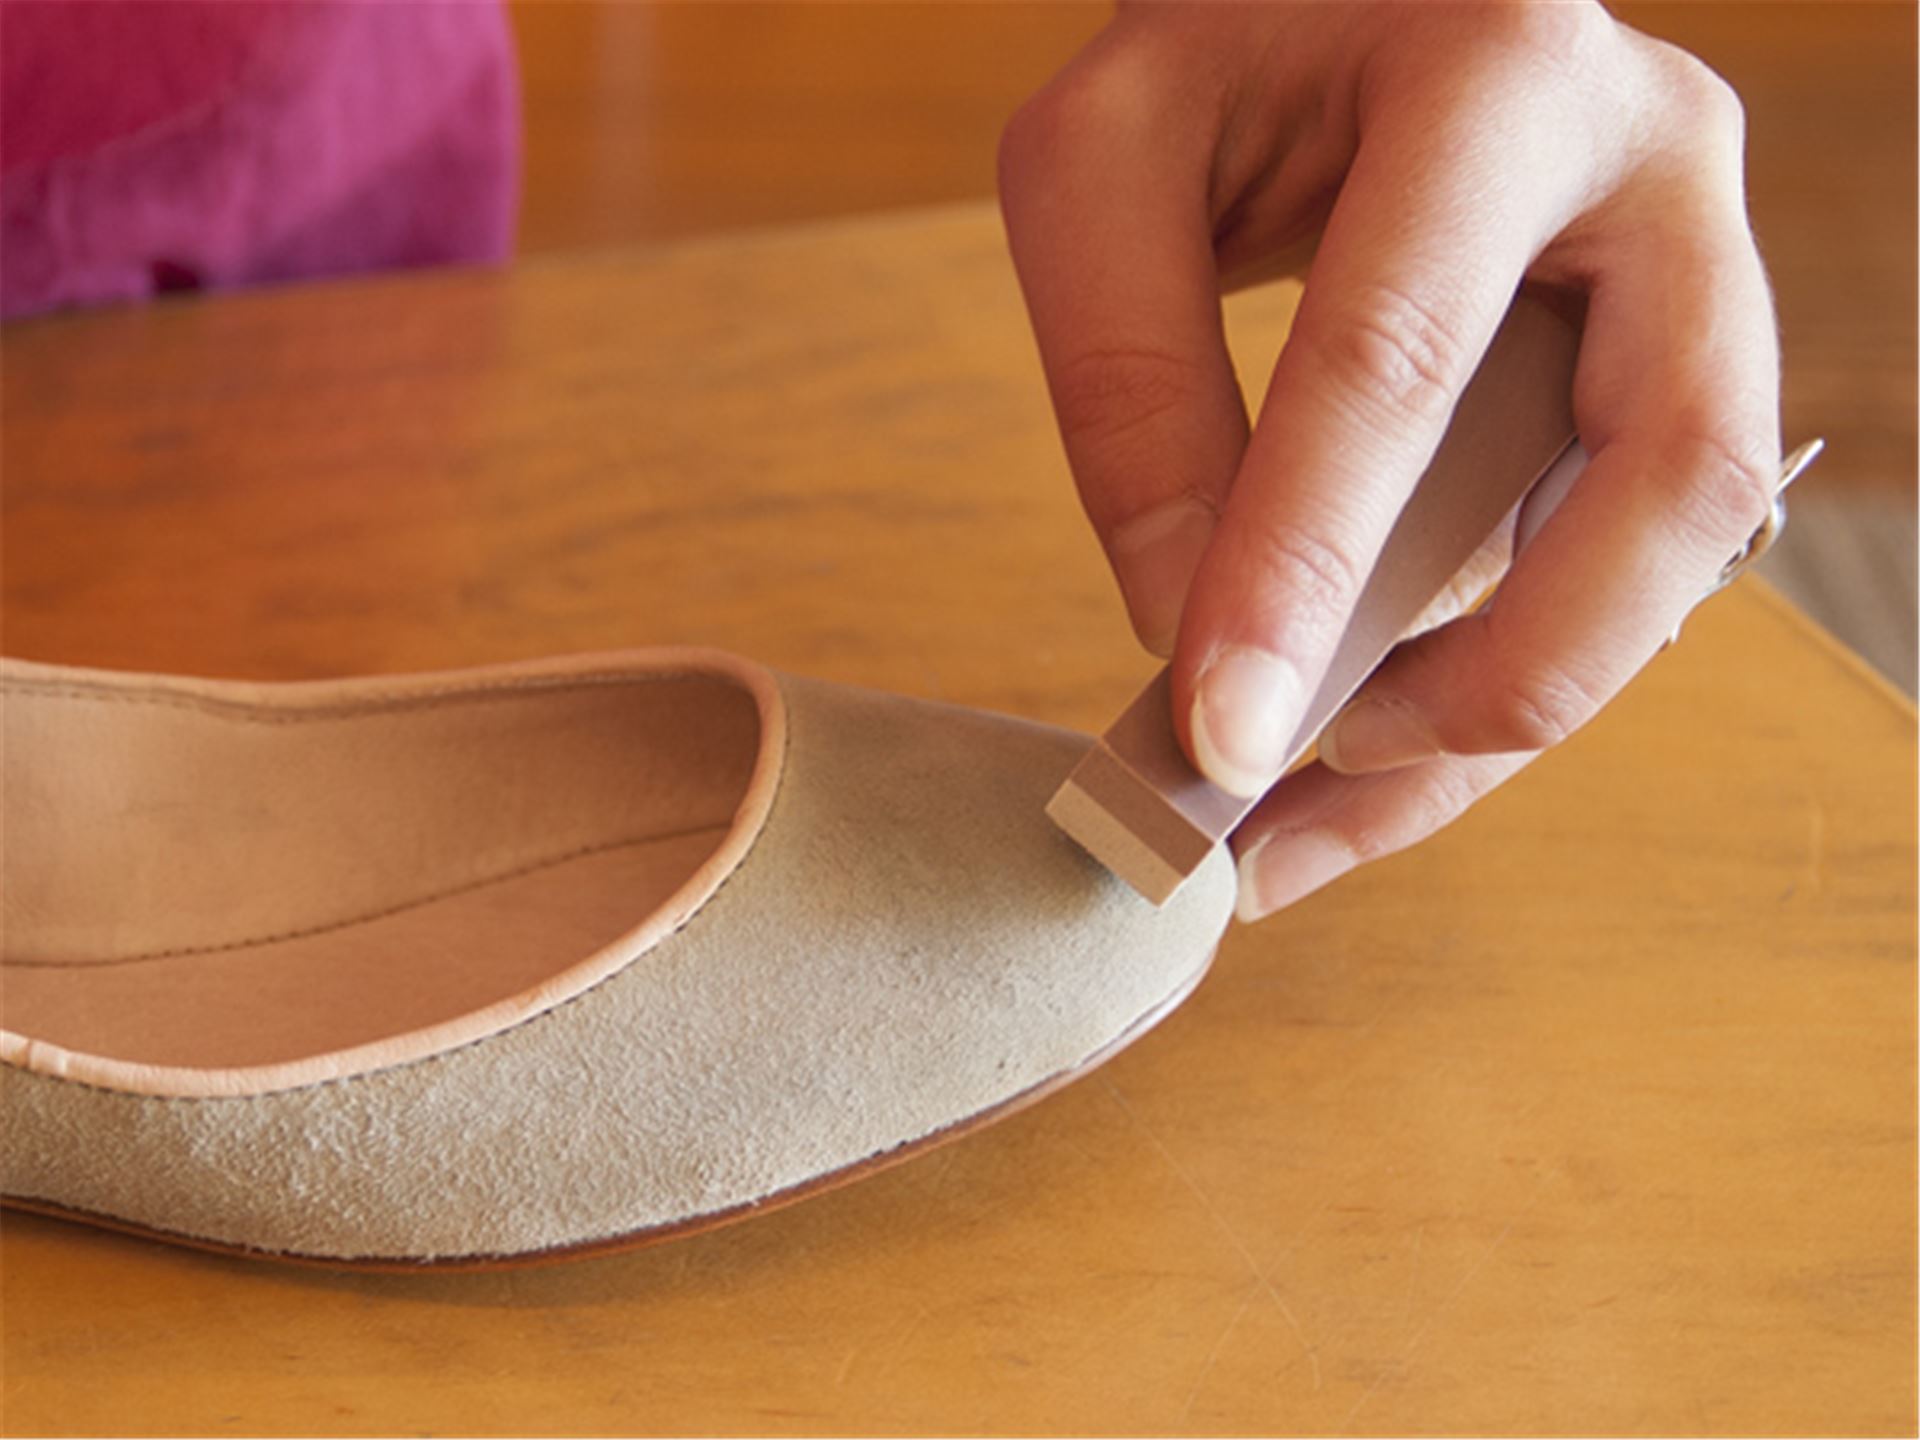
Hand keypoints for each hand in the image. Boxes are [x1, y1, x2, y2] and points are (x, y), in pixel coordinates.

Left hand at [999, 1, 1779, 919]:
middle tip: (1315, 783)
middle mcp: (1654, 183)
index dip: (1309, 566)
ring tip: (1311, 823)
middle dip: (1499, 677)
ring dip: (1499, 715)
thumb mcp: (1103, 159)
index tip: (1219, 742)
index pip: (1401, 357)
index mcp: (1504, 80)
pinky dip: (1490, 673)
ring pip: (1665, 558)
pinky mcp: (1661, 371)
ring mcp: (1691, 282)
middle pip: (1658, 483)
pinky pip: (1608, 562)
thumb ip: (1130, 382)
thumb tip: (1186, 629)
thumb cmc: (1220, 42)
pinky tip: (1365, 753)